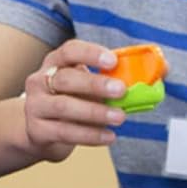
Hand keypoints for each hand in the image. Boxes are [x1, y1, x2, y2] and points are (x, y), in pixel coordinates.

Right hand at [24, 39, 124, 161]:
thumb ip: (111, 81)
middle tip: (121, 90)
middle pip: (66, 79)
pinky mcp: (36, 130)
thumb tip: (151, 77)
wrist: (40, 131)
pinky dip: (89, 135)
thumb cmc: (71, 101)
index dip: (91, 53)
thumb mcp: (85, 86)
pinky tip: (108, 136)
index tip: (113, 61)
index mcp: (55, 63)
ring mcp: (35, 106)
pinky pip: (64, 132)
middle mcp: (40, 81)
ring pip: (64, 107)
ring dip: (95, 112)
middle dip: (95, 84)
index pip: (69, 51)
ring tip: (119, 117)